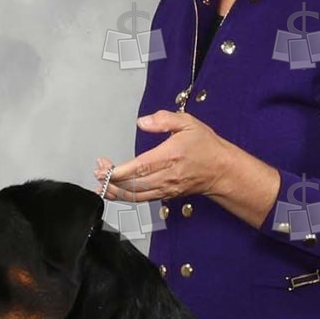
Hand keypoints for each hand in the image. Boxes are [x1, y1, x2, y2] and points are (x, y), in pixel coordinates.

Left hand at [97, 111, 238, 202]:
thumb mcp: (188, 123)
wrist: (221, 170)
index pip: (139, 167)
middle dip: (111, 181)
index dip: (118, 171)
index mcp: (170, 156)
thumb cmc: (206, 146)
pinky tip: (114, 191)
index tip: (104, 168)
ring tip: (101, 183)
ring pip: (135, 196)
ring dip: (115, 191)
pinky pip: (142, 199)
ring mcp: (166, 188)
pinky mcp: (166, 195)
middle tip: (98, 171)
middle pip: (133, 185)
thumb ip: (163, 119)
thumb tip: (143, 122)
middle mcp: (167, 176)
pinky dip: (125, 197)